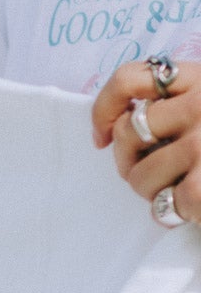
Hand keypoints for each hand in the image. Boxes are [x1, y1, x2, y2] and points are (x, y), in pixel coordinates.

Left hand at [92, 59, 200, 219]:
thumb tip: (114, 132)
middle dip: (128, 162)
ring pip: (139, 175)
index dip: (104, 110)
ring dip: (151, 193)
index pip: (129, 79)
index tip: (101, 138)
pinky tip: (194, 208)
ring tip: (174, 193)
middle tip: (149, 176)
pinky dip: (176, 213)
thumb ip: (176, 104)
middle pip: (127, 132)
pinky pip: (167, 204)